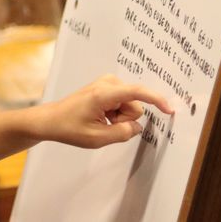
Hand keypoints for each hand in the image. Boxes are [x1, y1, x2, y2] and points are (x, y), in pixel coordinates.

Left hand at [33, 74, 173, 148]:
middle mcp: (107, 83)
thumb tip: (137, 127)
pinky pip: (123, 104)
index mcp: (104, 93)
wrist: (51, 120)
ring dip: (119, 118)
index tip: (169, 110)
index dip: (156, 100)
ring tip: (100, 120)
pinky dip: (115, 114)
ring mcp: (106, 84)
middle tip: (105, 124)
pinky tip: (100, 116)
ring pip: (130, 106)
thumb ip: (123, 133)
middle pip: (135, 106)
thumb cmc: (70, 128)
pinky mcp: (106, 88)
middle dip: (125, 119)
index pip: (137, 93)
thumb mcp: (98, 138)